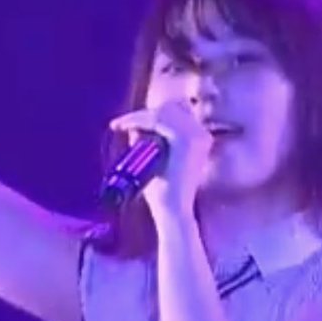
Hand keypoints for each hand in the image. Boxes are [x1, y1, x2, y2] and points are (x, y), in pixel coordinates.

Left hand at [108, 100, 212, 219]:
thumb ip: (148, 145)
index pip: (177, 112)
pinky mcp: (185, 140)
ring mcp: (196, 136)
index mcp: (199, 139)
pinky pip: (156, 120)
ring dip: (137, 116)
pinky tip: (123, 126)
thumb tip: (135, 129)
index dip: (153, 112)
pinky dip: (137, 120)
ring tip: (119, 126)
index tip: (129, 122)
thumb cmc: (164, 193)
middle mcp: (201, 135)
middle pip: (169, 108)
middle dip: (143, 113)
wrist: (173, 213)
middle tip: (121, 124)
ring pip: (161, 112)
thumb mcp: (155, 162)